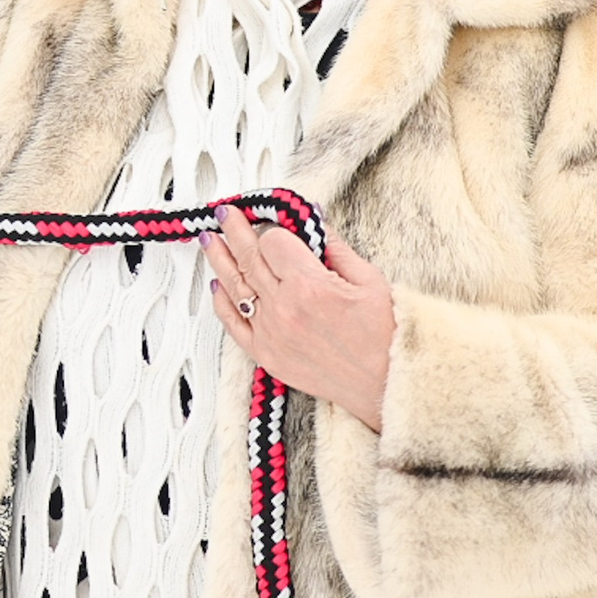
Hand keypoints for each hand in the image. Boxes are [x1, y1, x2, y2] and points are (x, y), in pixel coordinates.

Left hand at [203, 205, 394, 429]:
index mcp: (310, 285)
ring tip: (209, 239)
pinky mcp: (265, 355)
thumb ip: (335, 247)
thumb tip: (311, 222)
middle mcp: (284, 308)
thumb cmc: (385, 335)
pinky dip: (222, 301)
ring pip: (234, 286)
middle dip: (234, 230)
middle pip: (249, 258)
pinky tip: (217, 284)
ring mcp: (271, 333)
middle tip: (225, 213)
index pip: (273, 241)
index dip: (274, 229)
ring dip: (219, 258)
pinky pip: (233, 323)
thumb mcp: (369, 279)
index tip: (275, 224)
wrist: (387, 384)